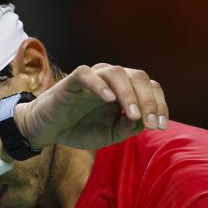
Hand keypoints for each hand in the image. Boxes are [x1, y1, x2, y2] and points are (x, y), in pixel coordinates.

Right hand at [15, 63, 168, 149]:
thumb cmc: (79, 128)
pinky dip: (99, 85)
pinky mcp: (72, 80)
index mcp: (124, 90)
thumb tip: (144, 120)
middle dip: (149, 101)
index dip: (159, 105)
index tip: (160, 126)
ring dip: (129, 95)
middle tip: (152, 124)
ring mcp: (92, 77)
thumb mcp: (109, 134)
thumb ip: (127, 127)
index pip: (150, 88)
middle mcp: (111, 79)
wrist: (47, 130)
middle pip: (138, 77)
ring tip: (133, 115)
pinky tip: (109, 100)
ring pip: (117, 73)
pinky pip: (87, 75)